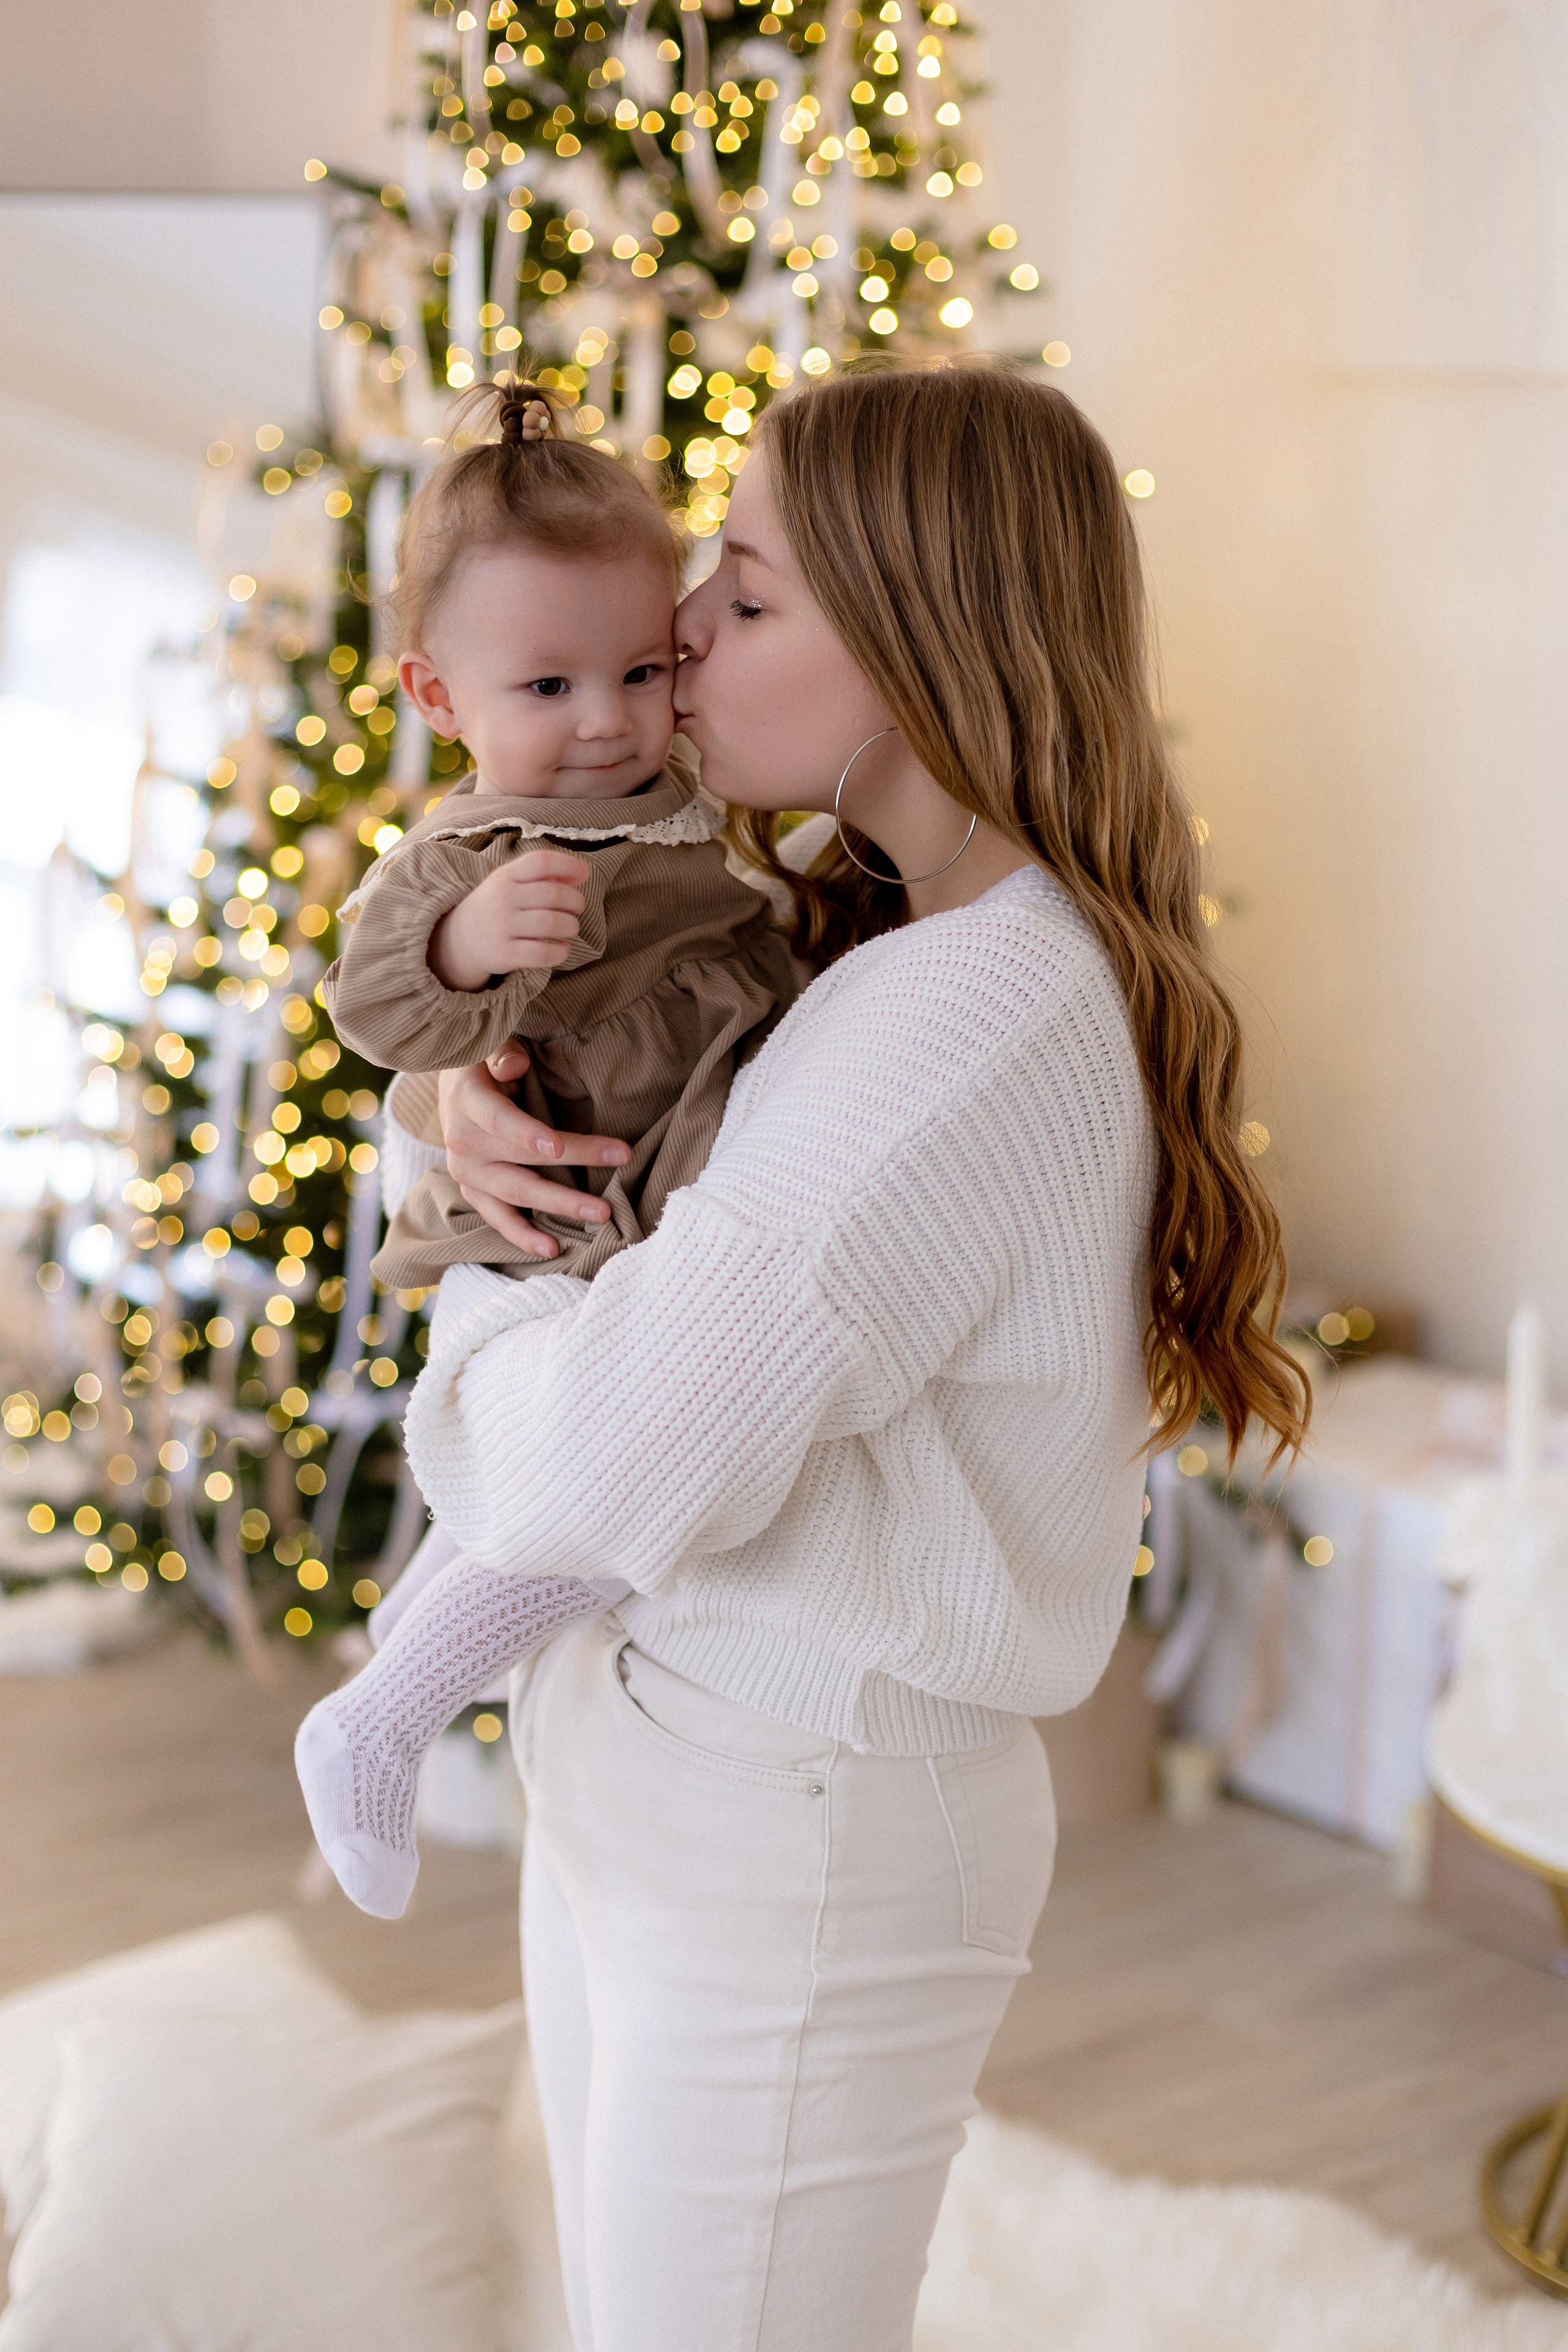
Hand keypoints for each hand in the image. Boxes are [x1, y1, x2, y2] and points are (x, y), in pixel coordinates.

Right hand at [428, 849, 589, 992]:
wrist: (462, 937)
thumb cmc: (500, 904)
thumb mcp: (514, 882)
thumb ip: (546, 875)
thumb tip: (582, 873)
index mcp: (507, 875)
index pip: (540, 862)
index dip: (568, 865)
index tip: (585, 874)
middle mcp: (503, 898)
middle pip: (552, 894)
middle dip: (576, 901)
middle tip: (577, 907)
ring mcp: (502, 927)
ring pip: (552, 924)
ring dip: (571, 926)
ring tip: (570, 927)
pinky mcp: (504, 954)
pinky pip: (543, 954)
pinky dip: (561, 951)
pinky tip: (562, 947)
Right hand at [438, 1045, 630, 1257]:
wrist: (456, 1084)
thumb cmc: (487, 1061)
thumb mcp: (490, 1045)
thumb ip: (503, 1052)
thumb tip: (515, 1064)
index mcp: (467, 1102)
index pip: (499, 1121)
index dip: (526, 1134)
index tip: (558, 1147)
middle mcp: (462, 1143)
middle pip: (519, 1166)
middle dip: (566, 1182)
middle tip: (606, 1199)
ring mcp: (467, 1172)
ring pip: (515, 1195)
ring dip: (556, 1209)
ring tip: (598, 1217)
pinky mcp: (474, 1191)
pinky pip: (498, 1218)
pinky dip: (523, 1235)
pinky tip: (552, 1248)